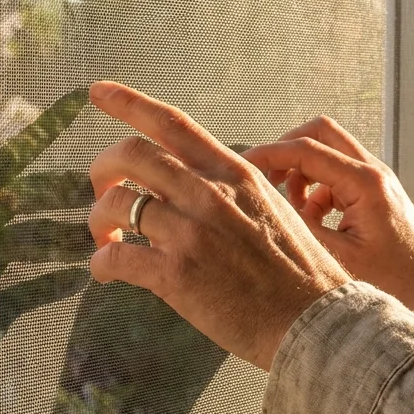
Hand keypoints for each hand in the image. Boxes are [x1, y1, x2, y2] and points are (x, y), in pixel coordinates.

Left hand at [86, 81, 350, 370]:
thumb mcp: (272, 209)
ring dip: (98, 220)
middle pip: (131, 154)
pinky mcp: (176, 274)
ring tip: (105, 239)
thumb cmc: (298, 274)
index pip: (173, 123)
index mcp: (234, 173)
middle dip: (102, 169)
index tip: (98, 92)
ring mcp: (191, 232)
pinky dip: (100, 263)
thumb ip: (230, 192)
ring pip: (114, 204)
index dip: (129, 102)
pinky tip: (105, 272)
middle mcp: (210, 193)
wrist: (315, 322)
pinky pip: (114, 258)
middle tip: (101, 191)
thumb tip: (190, 187)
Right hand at [241, 117, 413, 329]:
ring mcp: (374, 179)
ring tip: (290, 207)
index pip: (305, 149)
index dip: (267, 155)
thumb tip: (265, 214)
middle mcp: (372, 172)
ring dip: (301, 171)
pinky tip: (312, 220)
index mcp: (365, 183)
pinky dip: (315, 189)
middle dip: (285, 150)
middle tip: (265, 178)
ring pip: (327, 150)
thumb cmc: (400, 280)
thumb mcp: (341, 260)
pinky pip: (335, 174)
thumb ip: (301, 230)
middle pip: (319, 132)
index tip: (241, 167)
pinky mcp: (372, 192)